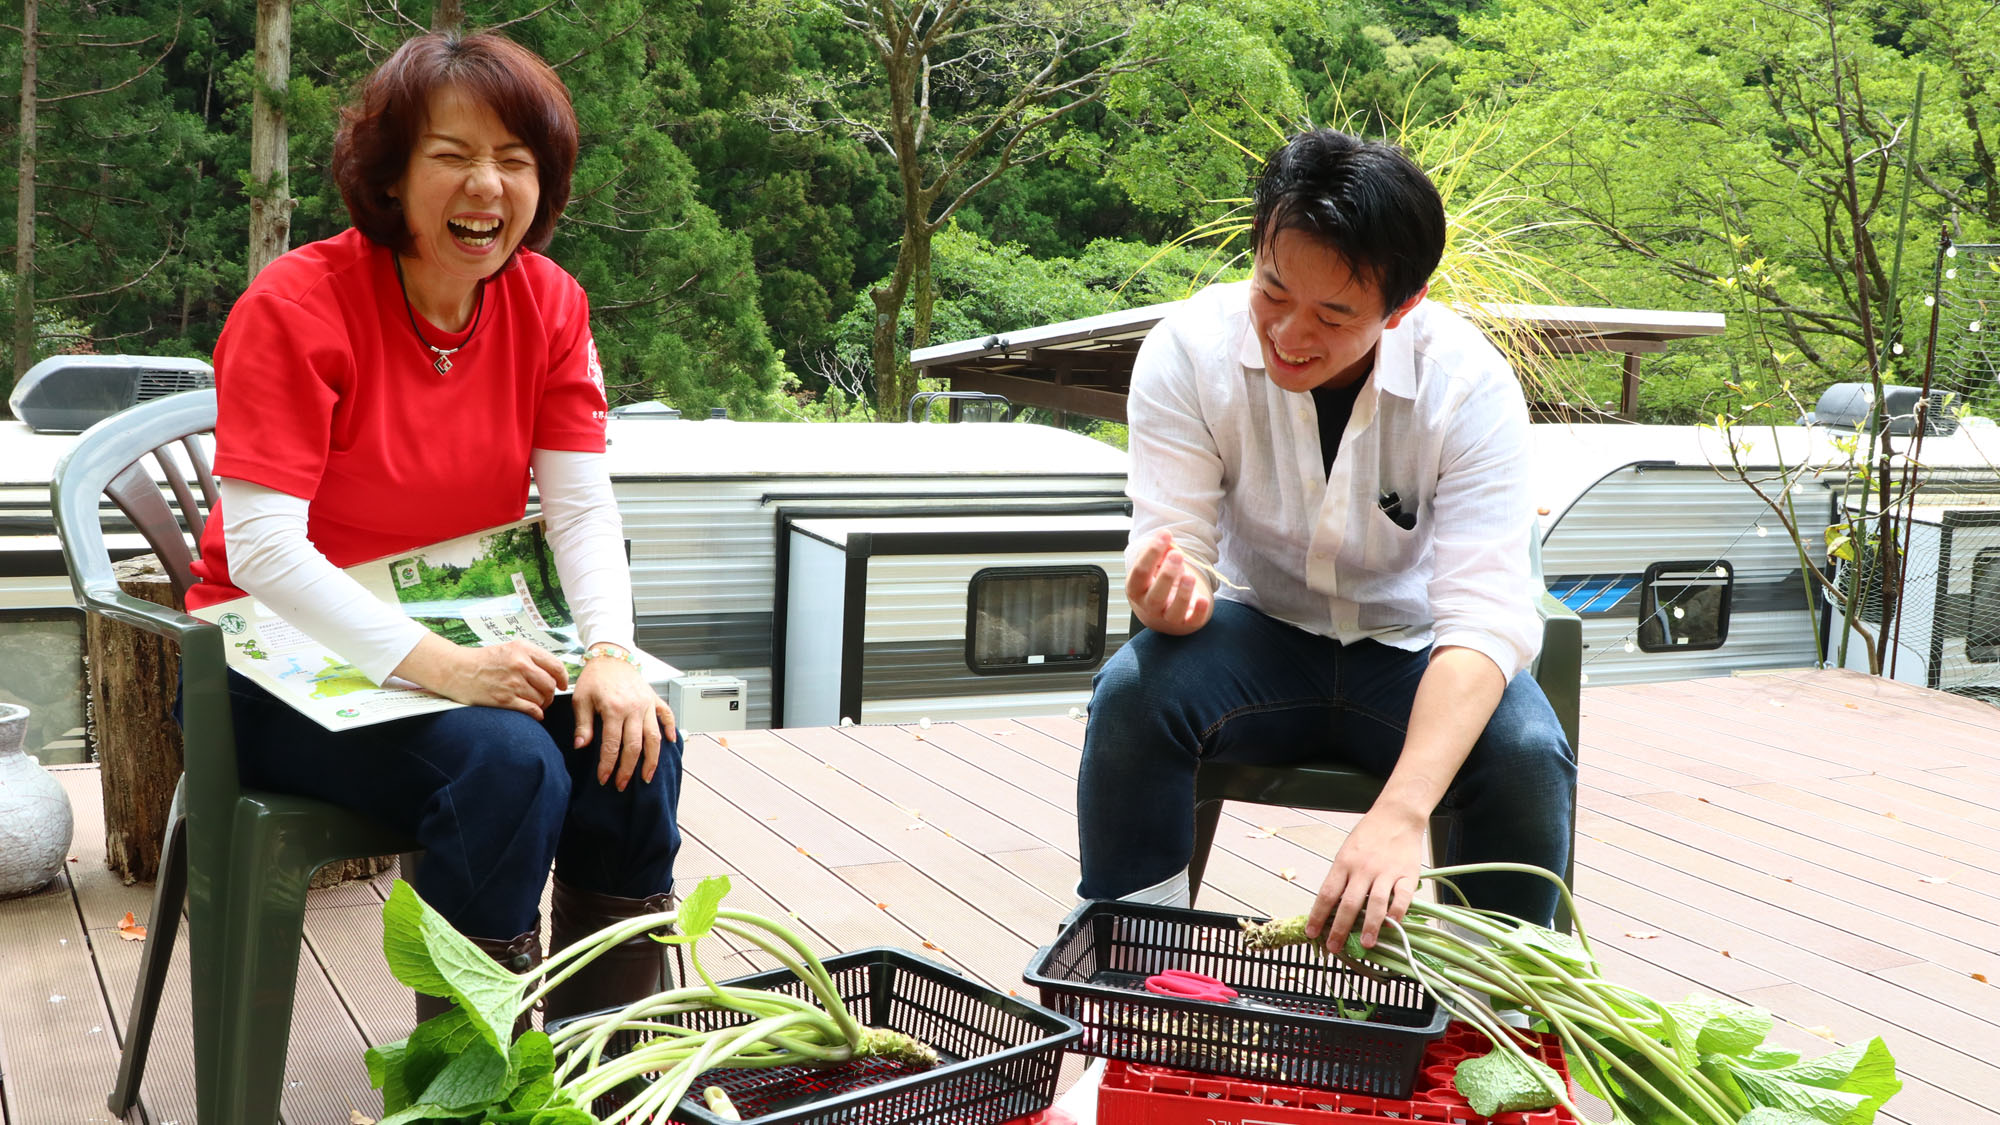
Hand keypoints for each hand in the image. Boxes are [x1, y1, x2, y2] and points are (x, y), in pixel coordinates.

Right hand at [431, 638, 568, 718]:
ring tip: (536, 704)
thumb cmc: (483, 660)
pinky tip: (534, 713)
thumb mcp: (509, 649)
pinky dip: (536, 714)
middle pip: (550, 685)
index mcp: (523, 649)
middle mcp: (520, 664)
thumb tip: (554, 671)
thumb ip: (531, 657)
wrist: (456, 670)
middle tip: (546, 697)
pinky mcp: (504, 699)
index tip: (562, 684)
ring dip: (542, 704)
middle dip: (551, 694)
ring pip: (541, 698)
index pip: (555, 665)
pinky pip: (531, 710)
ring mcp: (512, 682)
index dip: (563, 678)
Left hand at [572, 656, 676, 790]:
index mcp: (614, 709)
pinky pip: (667, 716)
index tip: (603, 780)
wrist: (611, 656)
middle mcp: (634, 708)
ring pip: (654, 737)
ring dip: (652, 759)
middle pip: (635, 746)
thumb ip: (583, 724)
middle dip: (628, 769)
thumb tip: (581, 747)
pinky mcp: (654, 699)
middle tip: (622, 784)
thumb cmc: (594, 678)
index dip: (608, 765)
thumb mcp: (581, 699)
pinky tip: (671, 744)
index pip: (612, 744)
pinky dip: (671, 729)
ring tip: (647, 777)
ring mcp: (647, 704)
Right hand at [1127, 530, 1212, 634]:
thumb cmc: (1157, 585)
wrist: (1163, 612)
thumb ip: (1160, 553)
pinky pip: (1193, 621)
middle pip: (1155, 595)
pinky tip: (1203, 599)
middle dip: (1167, 575)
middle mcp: (1150, 607)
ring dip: (1183, 593)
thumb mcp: (1154, 568)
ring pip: (1174, 611)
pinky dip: (1199, 611)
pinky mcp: (1187, 624)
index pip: (1140, 573)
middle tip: (1177, 555)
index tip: (1165, 535)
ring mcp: (1168, 618)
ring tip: (1190, 576)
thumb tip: (1167, 539)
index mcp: (1137, 590)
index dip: (1151, 553)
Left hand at [1306, 804, 1428, 953]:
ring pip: (1376, 904)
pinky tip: (1393, 926)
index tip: (1311, 933)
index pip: (1327, 894)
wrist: (1397, 815)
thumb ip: (1342, 877)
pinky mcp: (1407, 874)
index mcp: (1344, 863)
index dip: (1318, 915)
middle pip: (1349, 903)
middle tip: (1334, 947)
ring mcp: (1385, 872)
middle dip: (1339, 929)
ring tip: (1365, 944)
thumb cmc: (1369, 834)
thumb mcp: (1347, 851)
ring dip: (1370, 927)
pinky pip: (1401, 898)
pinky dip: (1397, 913)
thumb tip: (1332, 906)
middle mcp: (1363, 869)